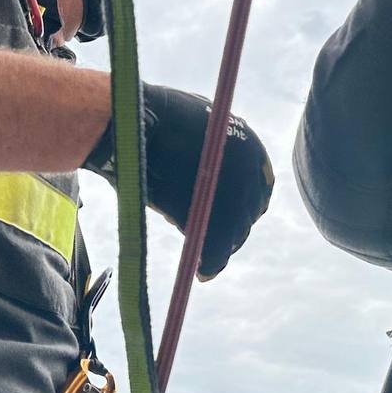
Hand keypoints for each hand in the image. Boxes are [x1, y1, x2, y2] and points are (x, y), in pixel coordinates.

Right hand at [84, 84, 273, 278]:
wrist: (133, 125)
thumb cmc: (155, 121)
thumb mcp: (196, 127)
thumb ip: (211, 151)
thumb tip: (211, 168)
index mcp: (250, 145)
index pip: (258, 186)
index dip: (241, 205)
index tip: (226, 216)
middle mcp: (250, 170)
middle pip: (248, 212)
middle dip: (232, 228)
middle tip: (213, 240)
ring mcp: (233, 193)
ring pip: (233, 232)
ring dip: (220, 247)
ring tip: (203, 257)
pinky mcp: (214, 216)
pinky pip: (216, 247)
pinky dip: (210, 263)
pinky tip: (202, 271)